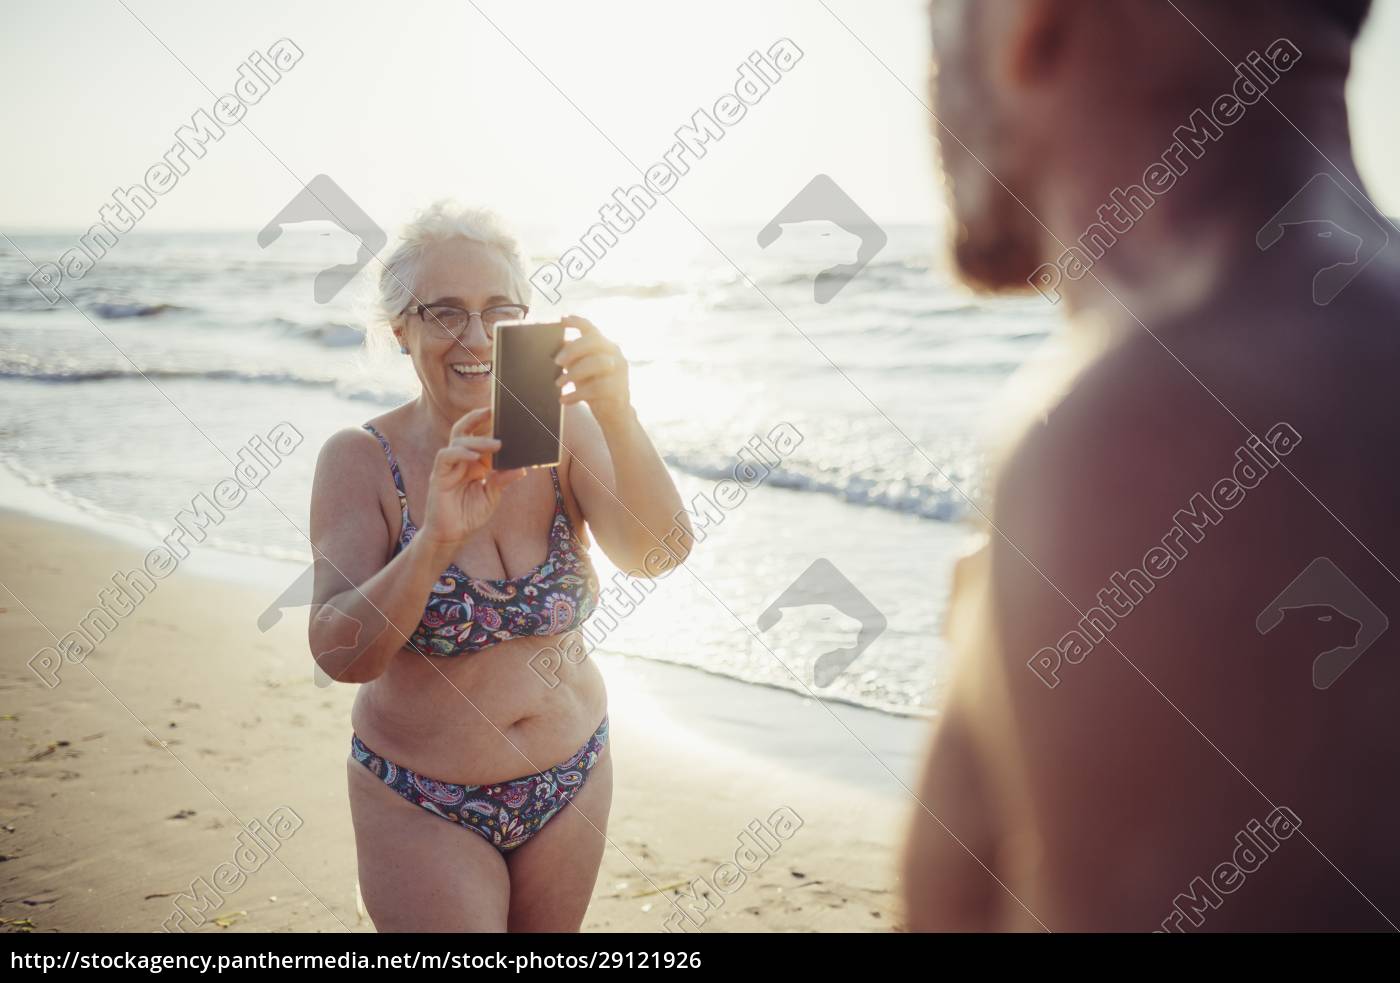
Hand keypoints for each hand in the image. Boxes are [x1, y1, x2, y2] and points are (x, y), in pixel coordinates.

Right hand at [419, 408, 524, 547]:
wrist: (452, 535)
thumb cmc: (469, 515)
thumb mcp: (492, 497)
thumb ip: (502, 481)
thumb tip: (521, 469)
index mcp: (473, 463)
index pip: (479, 436)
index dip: (487, 424)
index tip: (503, 412)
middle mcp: (461, 460)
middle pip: (463, 430)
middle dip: (476, 417)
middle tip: (493, 411)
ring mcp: (448, 467)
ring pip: (458, 441)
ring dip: (477, 440)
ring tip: (497, 444)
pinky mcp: (438, 476)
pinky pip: (446, 456)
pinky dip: (460, 453)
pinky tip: (475, 457)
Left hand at [555, 314, 631, 426]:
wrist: (615, 414)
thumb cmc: (596, 388)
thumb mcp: (582, 370)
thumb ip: (574, 358)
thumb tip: (556, 346)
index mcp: (605, 346)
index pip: (592, 329)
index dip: (577, 322)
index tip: (561, 320)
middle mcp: (615, 355)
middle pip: (595, 341)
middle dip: (573, 349)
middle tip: (557, 362)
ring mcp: (619, 372)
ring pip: (597, 363)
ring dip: (573, 373)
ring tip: (559, 384)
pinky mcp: (618, 389)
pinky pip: (596, 388)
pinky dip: (576, 394)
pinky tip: (564, 400)